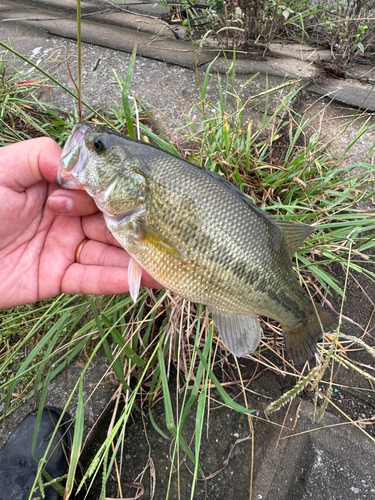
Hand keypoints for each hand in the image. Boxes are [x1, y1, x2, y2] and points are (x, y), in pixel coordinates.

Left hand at [0, 138, 160, 308]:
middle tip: (169, 230)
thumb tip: (78, 165)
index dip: (112, 194)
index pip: (98, 190)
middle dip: (136, 225)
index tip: (127, 198)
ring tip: (171, 258)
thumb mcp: (2, 170)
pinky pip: (92, 279)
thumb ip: (41, 157)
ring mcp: (64, 249)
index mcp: (57, 189)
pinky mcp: (58, 278)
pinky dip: (118, 280)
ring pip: (108, 252)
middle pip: (110, 221)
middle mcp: (66, 217)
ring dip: (138, 256)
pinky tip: (149, 279)